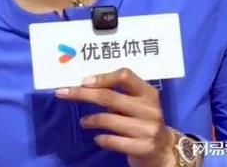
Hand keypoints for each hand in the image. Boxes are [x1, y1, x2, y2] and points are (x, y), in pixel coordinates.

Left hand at [54, 67, 176, 166]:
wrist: (163, 150)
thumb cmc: (143, 119)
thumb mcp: (138, 102)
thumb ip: (120, 93)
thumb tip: (85, 84)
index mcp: (148, 92)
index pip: (124, 75)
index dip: (102, 77)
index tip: (83, 80)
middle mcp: (149, 108)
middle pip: (109, 96)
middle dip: (82, 94)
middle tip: (63, 93)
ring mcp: (147, 128)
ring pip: (108, 119)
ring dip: (90, 120)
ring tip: (84, 121)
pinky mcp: (143, 147)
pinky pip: (113, 141)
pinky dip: (101, 138)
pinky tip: (97, 138)